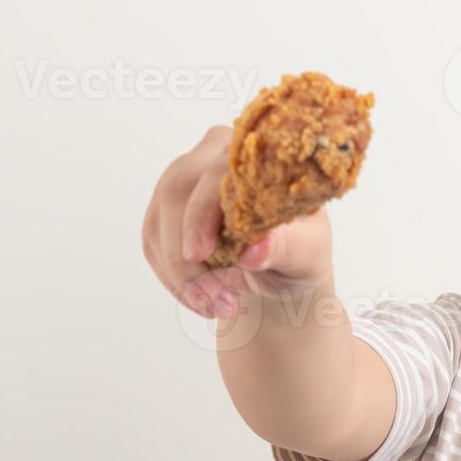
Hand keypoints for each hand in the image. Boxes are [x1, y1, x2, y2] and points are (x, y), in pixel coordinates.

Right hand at [141, 125, 334, 319]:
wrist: (281, 272)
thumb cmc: (300, 252)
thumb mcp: (308, 254)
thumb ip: (287, 249)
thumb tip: (254, 251)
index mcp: (256, 153)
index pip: (215, 171)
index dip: (202, 211)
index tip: (199, 254)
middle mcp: (214, 154)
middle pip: (177, 191)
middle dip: (186, 253)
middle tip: (213, 299)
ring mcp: (184, 177)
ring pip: (158, 219)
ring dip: (179, 272)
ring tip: (215, 306)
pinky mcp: (164, 207)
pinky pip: (152, 241)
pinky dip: (173, 276)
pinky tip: (202, 298)